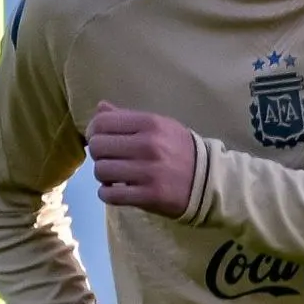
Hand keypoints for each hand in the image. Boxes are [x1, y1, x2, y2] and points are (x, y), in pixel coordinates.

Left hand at [89, 101, 197, 216]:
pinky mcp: (149, 196)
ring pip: (101, 171)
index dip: (94, 131)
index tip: (101, 139)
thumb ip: (128, 117)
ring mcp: (148, 172)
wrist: (209, 180)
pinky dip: (108, 193)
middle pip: (97, 146)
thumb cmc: (179, 150)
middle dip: (98, 154)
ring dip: (104, 175)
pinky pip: (110, 195)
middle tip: (109, 159)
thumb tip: (100, 107)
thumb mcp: (159, 126)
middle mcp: (148, 145)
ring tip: (115, 176)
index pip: (102, 122)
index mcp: (150, 123)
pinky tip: (118, 190)